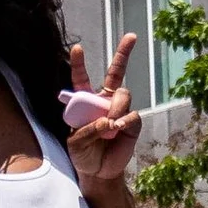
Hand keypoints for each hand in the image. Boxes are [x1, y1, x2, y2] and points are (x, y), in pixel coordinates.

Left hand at [64, 38, 141, 189]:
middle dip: (124, 53)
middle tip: (132, 36)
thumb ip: (87, 130)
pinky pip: (132, 115)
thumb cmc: (83, 154)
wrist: (98, 171)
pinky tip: (117, 129)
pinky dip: (123, 121)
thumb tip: (108, 120)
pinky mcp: (132, 123)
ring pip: (123, 95)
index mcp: (85, 101)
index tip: (77, 48)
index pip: (82, 79)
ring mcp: (120, 110)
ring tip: (108, 125)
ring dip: (115, 108)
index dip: (79, 64)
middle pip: (116, 72)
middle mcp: (104, 101)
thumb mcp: (75, 143)